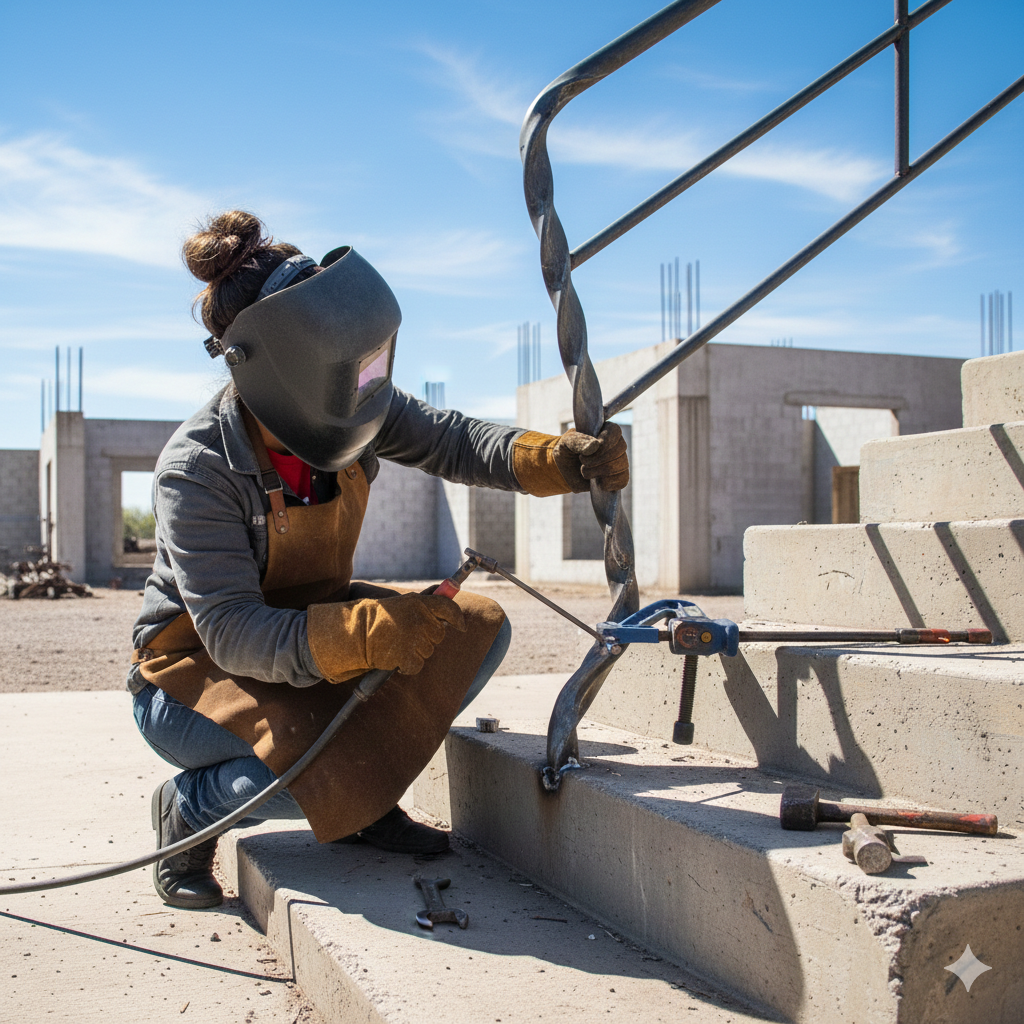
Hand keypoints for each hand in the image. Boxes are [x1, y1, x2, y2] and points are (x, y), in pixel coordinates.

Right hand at [307, 593, 466, 681]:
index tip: (460, 626)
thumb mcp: (404, 603)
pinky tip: (396, 657)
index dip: (457, 617)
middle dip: (427, 637)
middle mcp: (420, 619)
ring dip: (416, 651)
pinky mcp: (407, 655)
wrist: (357, 632)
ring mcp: (414, 638)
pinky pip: (417, 665)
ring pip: (429, 651)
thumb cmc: (381, 618)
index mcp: (419, 603)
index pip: (447, 607)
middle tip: (408, 635)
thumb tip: (445, 590)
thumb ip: (426, 600)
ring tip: (398, 643)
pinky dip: (408, 665)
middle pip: (439, 634)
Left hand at [552, 423, 628, 492]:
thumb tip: (594, 446)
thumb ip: (578, 441)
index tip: (592, 448)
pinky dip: (609, 482)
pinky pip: (622, 480)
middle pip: (620, 450)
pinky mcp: (617, 477)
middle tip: (582, 461)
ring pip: (621, 465)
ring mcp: (618, 461)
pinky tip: (597, 482)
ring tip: (585, 471)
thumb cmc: (567, 451)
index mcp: (605, 431)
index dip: (606, 440)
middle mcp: (615, 445)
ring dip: (600, 471)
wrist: (564, 470)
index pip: (615, 431)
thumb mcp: (567, 442)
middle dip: (599, 458)